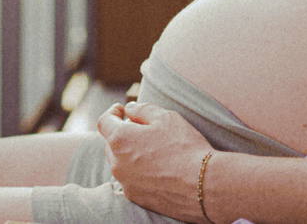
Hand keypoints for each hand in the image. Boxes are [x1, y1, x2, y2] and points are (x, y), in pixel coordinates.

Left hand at [97, 102, 213, 222]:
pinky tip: (156, 169)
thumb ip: (142, 109)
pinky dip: (137, 172)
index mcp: (120, 139)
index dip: (112, 113)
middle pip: (110, 144)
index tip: (121, 110)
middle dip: (121, 134)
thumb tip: (129, 109)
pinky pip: (130, 180)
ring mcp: (125, 182)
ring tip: (151, 150)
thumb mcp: (166, 117)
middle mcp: (117, 163)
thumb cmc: (184, 147)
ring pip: (119, 163)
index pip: (104, 122)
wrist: (202, 184)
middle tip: (141, 129)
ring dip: (128, 154)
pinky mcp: (136, 197)